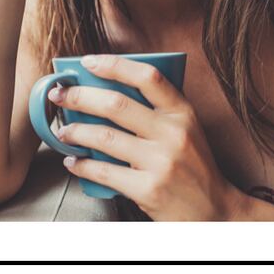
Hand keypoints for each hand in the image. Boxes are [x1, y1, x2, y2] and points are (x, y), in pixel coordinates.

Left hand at [50, 55, 248, 220]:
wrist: (214, 211)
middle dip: (80, 96)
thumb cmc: (193, 166)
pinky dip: (81, 166)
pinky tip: (73, 162)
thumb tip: (105, 91)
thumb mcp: (186, 130)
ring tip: (63, 132)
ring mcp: (160, 162)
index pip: (147, 77)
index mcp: (183, 113)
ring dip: (75, 132)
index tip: (88, 62)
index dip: (114, 65)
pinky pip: (103, 172)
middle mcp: (173, 134)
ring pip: (104, 137)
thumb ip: (158, 110)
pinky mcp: (148, 189)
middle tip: (59, 96)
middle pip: (116, 104)